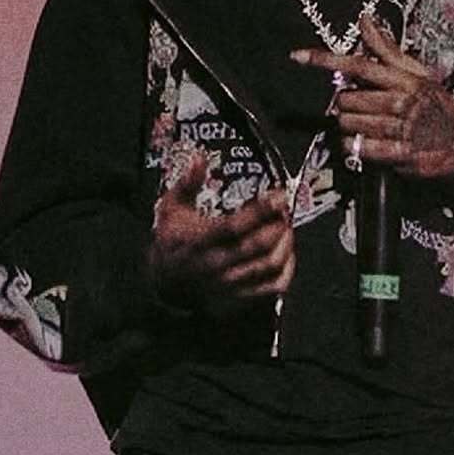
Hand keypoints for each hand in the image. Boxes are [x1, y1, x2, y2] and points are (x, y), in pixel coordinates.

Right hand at [149, 154, 294, 314]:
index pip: (234, 226)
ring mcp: (230, 282)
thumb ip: (187, 183)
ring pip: (269, 265)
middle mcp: (216, 263)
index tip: (277, 196)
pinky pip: (272, 286)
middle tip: (285, 208)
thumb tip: (199, 159)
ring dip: (285, 243)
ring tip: (286, 226)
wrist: (166, 281)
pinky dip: (287, 269)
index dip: (260, 210)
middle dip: (278, 224)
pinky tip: (287, 252)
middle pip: (257, 245)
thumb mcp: (171, 208)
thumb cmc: (172, 242)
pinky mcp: (240, 295)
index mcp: (200, 241)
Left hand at [291, 14, 453, 189]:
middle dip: (347, 105)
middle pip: (347, 99)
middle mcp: (400, 101)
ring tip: (366, 126)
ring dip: (349, 127)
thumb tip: (365, 20)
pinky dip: (354, 146)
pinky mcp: (399, 154)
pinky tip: (365, 143)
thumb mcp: (416, 74)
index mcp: (403, 78)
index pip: (358, 65)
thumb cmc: (436, 106)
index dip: (325, 60)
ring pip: (348, 124)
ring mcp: (400, 129)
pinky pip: (358, 148)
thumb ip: (386, 50)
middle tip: (362, 109)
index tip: (298, 56)